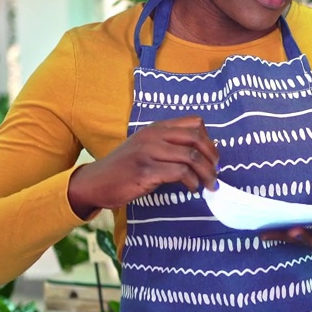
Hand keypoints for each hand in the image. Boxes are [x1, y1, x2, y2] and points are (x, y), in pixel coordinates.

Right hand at [67, 116, 218, 216]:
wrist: (96, 182)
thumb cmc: (124, 167)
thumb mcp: (146, 147)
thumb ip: (168, 145)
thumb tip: (201, 155)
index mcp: (156, 128)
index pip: (195, 123)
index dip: (209, 140)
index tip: (213, 157)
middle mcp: (154, 136)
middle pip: (197, 138)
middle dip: (213, 157)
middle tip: (216, 173)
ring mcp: (149, 152)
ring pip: (191, 156)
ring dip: (206, 173)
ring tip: (209, 185)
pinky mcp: (146, 171)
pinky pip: (180, 173)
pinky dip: (192, 182)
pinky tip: (192, 188)